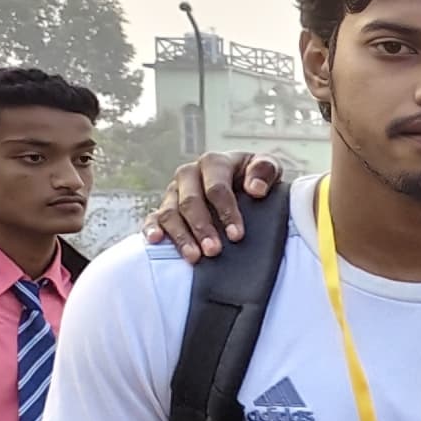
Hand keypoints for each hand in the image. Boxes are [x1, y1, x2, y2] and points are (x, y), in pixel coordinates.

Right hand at [150, 152, 285, 259]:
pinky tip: (156, 240)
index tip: (237, 235)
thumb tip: (255, 188)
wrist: (245, 184)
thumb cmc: (257, 178)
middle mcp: (189, 175)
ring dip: (181, 235)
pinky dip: (151, 228)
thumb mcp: (269, 169)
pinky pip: (153, 217)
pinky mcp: (165, 207)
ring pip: (170, 212)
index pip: (216, 187)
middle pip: (190, 201)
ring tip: (194, 257)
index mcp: (214, 163)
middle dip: (201, 227)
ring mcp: (174, 192)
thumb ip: (265, 170)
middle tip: (214, 251)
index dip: (226, 211)